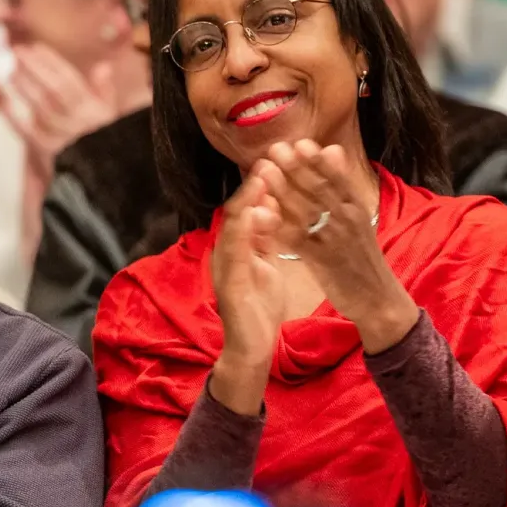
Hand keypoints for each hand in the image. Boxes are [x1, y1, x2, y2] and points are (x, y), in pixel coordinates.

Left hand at [2, 43, 118, 181]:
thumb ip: (105, 90)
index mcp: (93, 108)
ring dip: (24, 88)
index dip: (52, 62)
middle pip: (54, 91)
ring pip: (41, 109)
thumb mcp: (110, 113)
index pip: (70, 80)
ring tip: (10, 71)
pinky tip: (3, 103)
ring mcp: (63, 137)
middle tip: (17, 52)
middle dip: (35, 69)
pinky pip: (29, 134)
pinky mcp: (48, 153)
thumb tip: (103, 66)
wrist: (101, 174)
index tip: (36, 47)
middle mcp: (78, 121)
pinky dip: (15, 119)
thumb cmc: (103, 137)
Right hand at [209, 174, 283, 415]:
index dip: (263, 185)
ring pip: (234, 225)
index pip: (250, 208)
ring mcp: (226, 266)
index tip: (281, 160)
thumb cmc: (259, 308)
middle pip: (240, 209)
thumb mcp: (266, 266)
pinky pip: (235, 252)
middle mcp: (228, 252)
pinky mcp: (229, 283)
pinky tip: (256, 213)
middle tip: (271, 156)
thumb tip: (271, 211)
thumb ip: (265, 240)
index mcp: (241, 247)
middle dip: (255, 183)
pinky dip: (245, 229)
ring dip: (248, 199)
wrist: (251, 349)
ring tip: (263, 175)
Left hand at [254, 140, 417, 352]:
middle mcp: (347, 220)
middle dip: (296, 168)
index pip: (337, 178)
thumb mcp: (358, 216)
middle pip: (320, 190)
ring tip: (265, 172)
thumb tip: (332, 148)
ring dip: (284, 190)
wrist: (378, 298)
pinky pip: (298, 239)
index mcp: (356, 207)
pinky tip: (263, 212)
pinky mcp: (323, 261)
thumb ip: (342, 184)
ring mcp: (334, 240)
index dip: (317, 161)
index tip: (299, 142)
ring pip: (306, 211)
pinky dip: (280, 225)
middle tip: (276, 149)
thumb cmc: (362, 255)